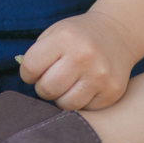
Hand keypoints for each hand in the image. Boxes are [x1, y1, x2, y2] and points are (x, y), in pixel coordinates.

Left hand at [19, 10, 135, 110]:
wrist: (117, 32)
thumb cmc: (78, 35)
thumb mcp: (56, 32)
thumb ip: (38, 53)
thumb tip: (26, 78)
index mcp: (65, 37)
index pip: (31, 66)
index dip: (28, 73)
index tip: (34, 71)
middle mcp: (84, 55)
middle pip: (47, 89)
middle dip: (43, 88)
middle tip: (50, 80)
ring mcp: (100, 75)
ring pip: (66, 105)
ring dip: (61, 98)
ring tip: (66, 85)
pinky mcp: (112, 91)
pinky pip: (86, 109)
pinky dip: (80, 102)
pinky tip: (84, 87)